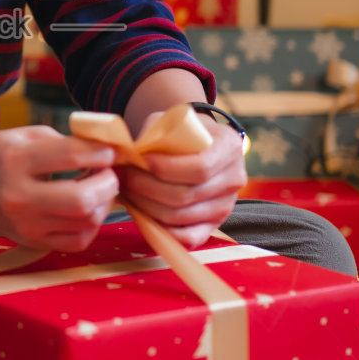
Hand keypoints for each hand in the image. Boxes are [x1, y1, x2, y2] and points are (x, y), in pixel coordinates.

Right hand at [0, 125, 120, 253]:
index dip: (101, 152)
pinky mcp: (31, 241)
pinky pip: (77, 241)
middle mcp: (18, 197)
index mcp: (14, 160)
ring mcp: (24, 225)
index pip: (72, 156)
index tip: (109, 150)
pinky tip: (86, 208)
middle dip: (108, 183)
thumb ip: (65, 141)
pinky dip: (91, 224)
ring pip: (86, 223)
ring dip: (103, 203)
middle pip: (82, 200)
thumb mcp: (24, 135)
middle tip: (109, 171)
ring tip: (98, 187)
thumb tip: (107, 152)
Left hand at [116, 108, 245, 248]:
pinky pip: (188, 238)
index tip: (139, 160)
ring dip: (146, 206)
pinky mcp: (214, 225)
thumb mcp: (171, 121)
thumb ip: (154, 135)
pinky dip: (161, 229)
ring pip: (180, 216)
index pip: (200, 167)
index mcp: (230, 146)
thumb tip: (130, 156)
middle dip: (147, 187)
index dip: (165, 168)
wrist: (198, 145)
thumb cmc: (181, 132)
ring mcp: (226, 205)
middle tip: (124, 177)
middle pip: (186, 194)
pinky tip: (142, 212)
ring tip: (127, 191)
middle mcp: (234, 178)